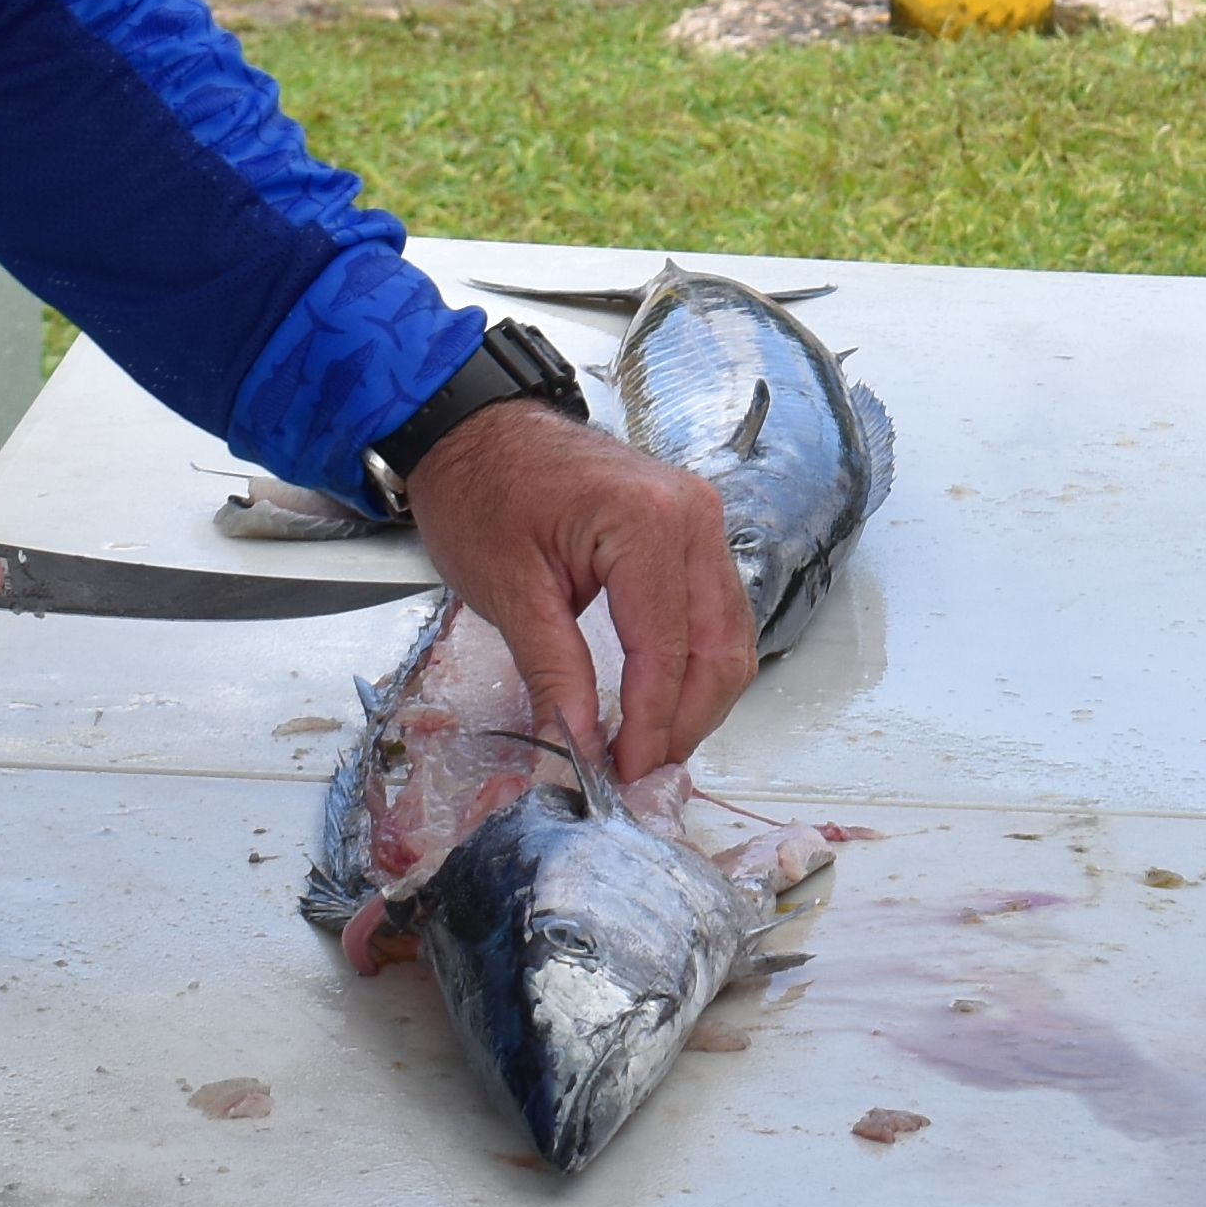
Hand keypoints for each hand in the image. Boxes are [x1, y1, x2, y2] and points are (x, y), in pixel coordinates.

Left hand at [404, 397, 757, 781]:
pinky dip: (696, 663)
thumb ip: (553, 672)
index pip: (668, 649)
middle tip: (641, 772)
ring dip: (699, 698)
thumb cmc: (482, 492)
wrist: (476, 433)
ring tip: (651, 747)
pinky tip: (662, 700)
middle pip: (720, 646)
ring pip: (730, 634)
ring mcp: (700, 518)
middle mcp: (692, 514)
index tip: (625, 773)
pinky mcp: (690, 530)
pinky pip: (715, 610)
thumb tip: (577, 745)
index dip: (652, 724)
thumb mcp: (508, 592)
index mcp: (647, 521)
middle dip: (686, 721)